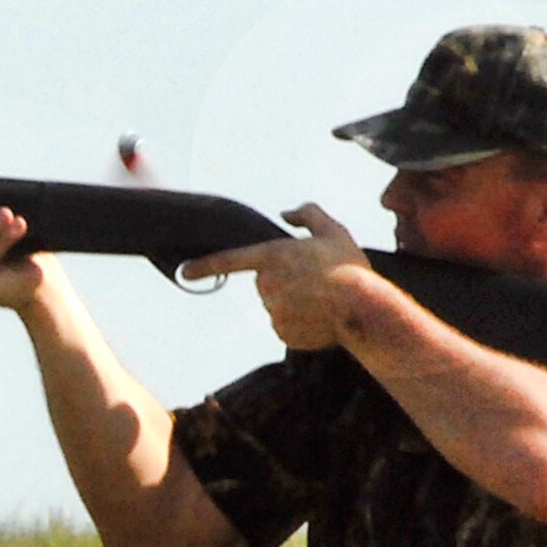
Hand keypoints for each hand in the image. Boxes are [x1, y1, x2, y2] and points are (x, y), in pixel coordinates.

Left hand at [180, 204, 371, 351]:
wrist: (363, 308)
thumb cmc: (349, 267)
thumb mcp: (333, 230)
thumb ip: (307, 215)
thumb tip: (286, 213)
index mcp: (272, 257)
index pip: (229, 261)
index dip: (204, 266)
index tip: (184, 273)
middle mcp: (266, 285)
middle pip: (267, 283)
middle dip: (286, 282)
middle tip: (316, 281)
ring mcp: (272, 311)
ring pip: (277, 306)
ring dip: (294, 303)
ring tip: (322, 300)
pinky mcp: (281, 333)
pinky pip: (285, 326)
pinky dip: (300, 323)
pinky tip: (320, 317)